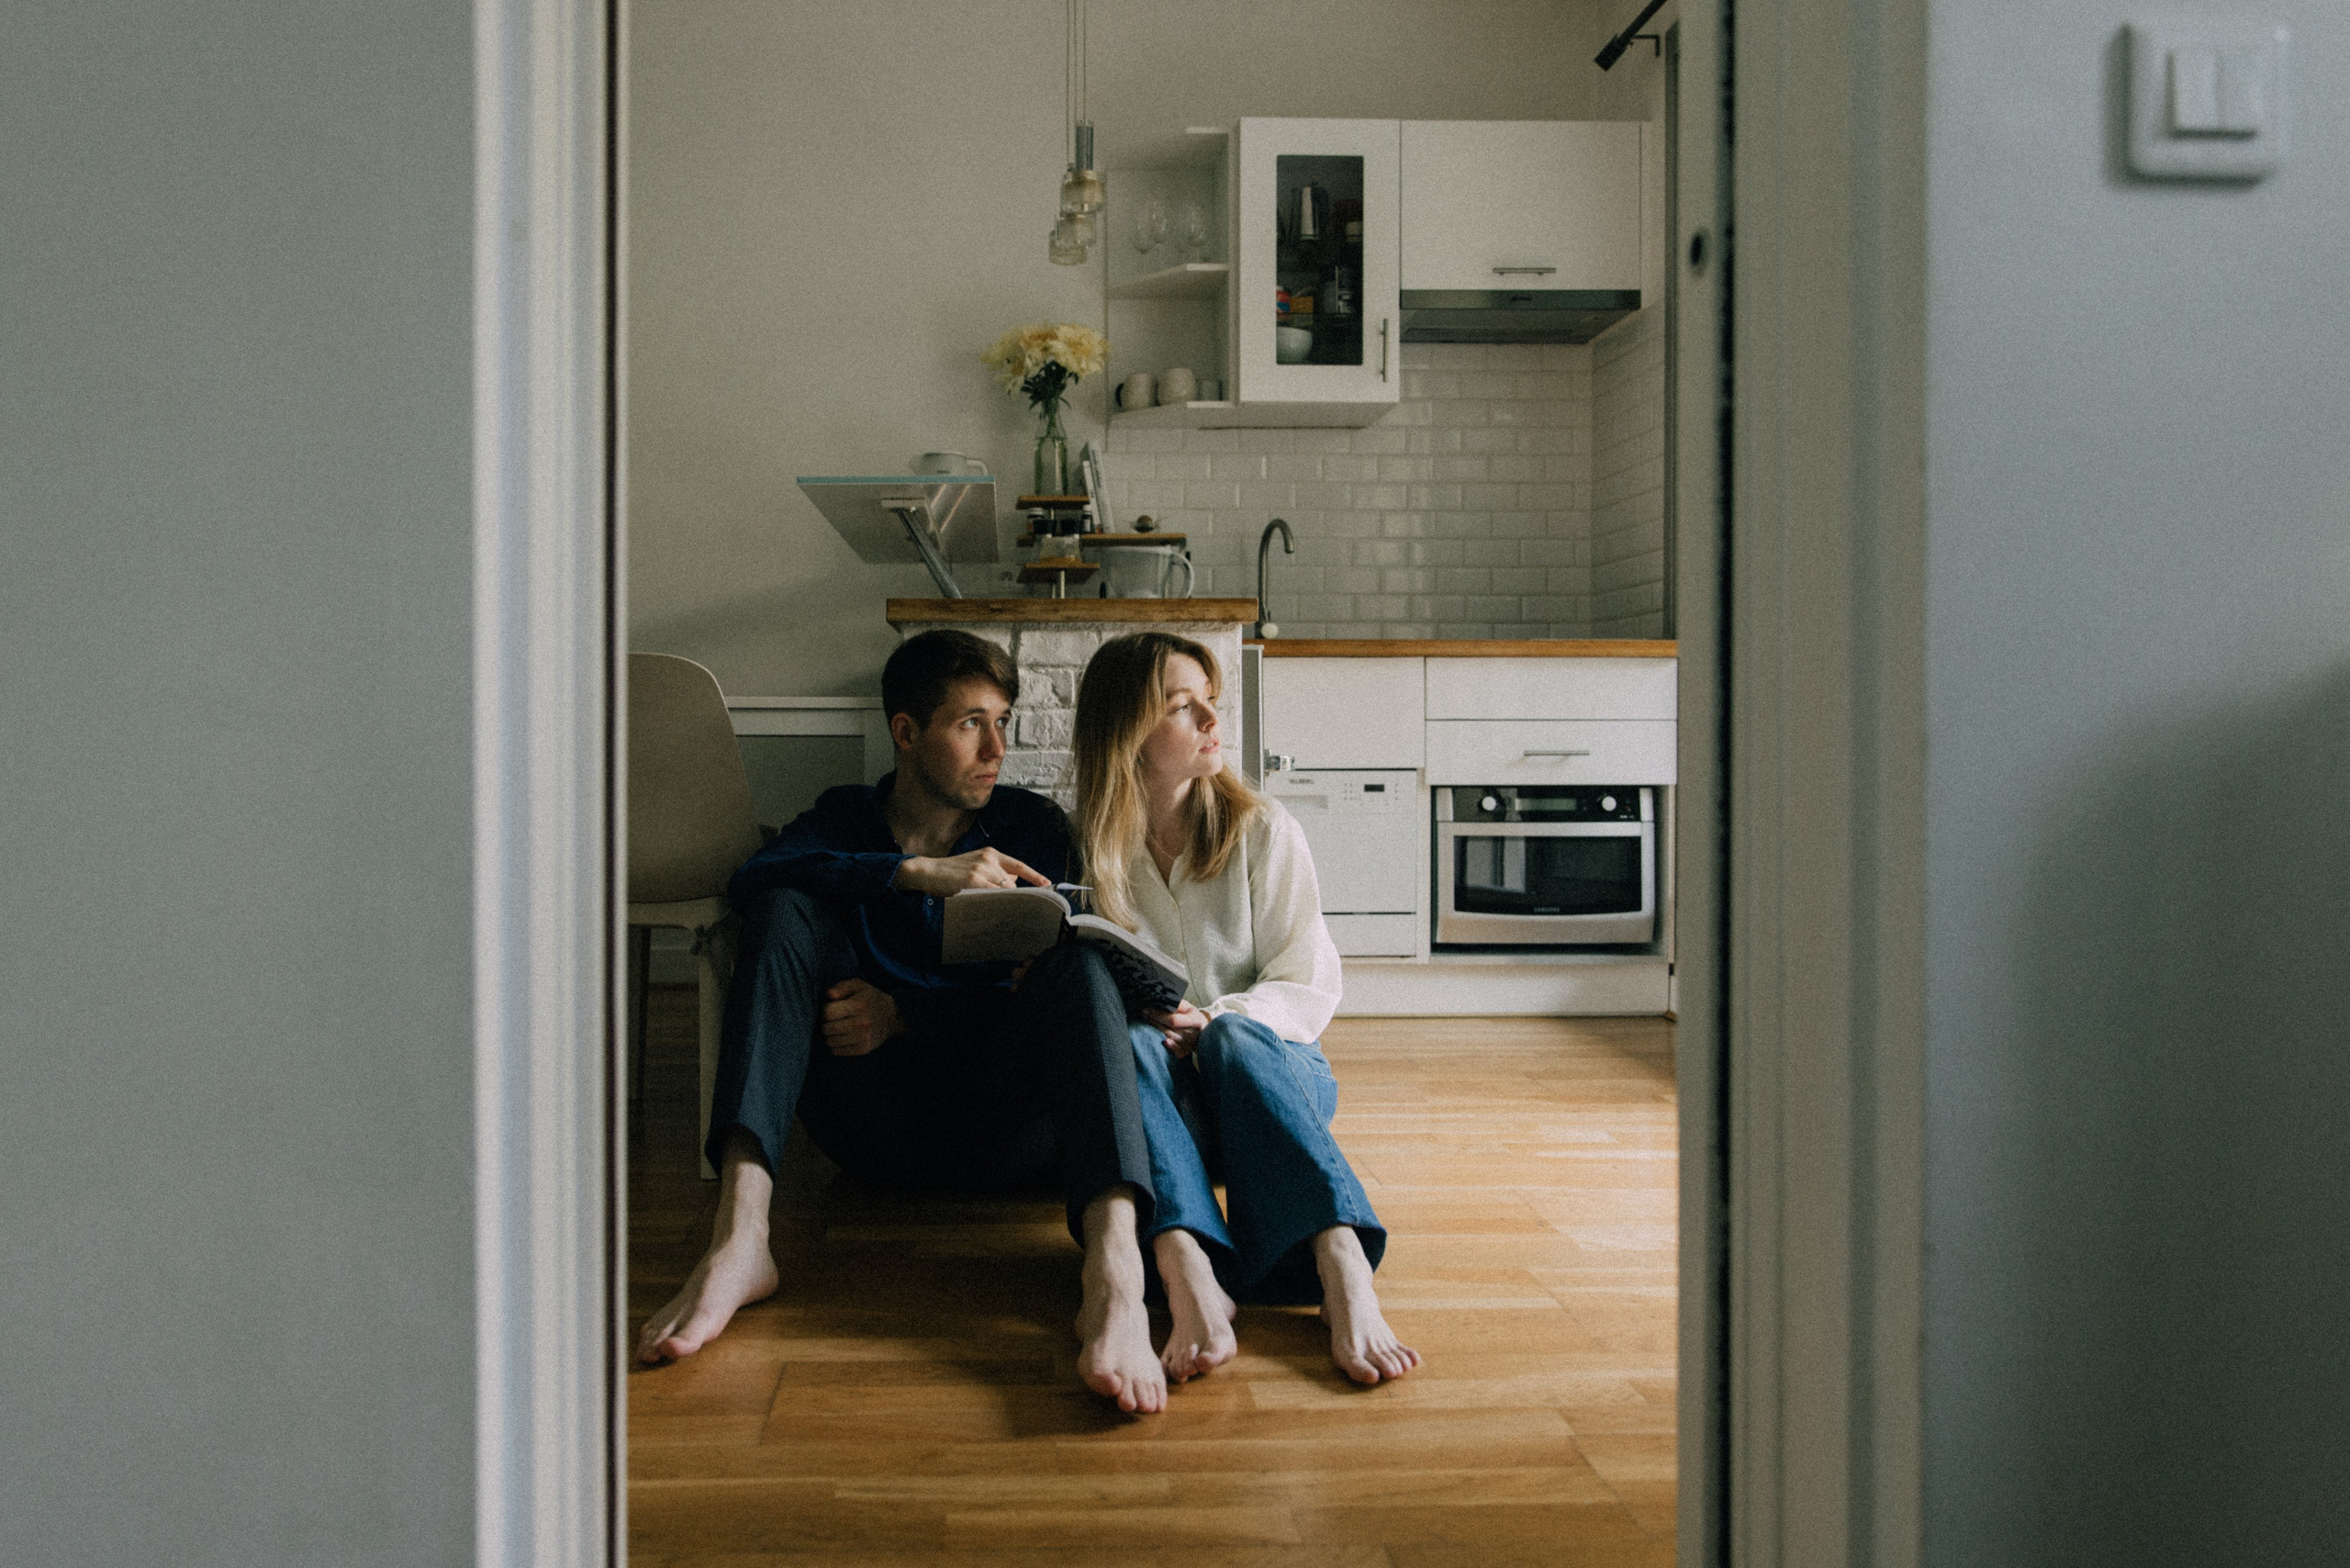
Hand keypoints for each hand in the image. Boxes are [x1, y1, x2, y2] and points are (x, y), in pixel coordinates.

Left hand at [821, 978, 900, 1055]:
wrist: (891, 1016)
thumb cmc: (870, 999)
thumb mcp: (858, 985)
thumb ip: (842, 987)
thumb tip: (829, 994)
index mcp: (858, 1005)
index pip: (828, 1013)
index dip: (826, 1011)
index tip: (832, 1010)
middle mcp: (861, 1022)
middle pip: (827, 1029)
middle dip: (826, 1024)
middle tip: (833, 1021)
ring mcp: (863, 1037)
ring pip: (831, 1041)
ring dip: (830, 1036)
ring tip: (837, 1030)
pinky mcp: (863, 1049)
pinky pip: (838, 1051)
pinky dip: (836, 1046)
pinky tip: (842, 1038)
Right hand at [893, 847, 1051, 896]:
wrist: (928, 871)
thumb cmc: (951, 873)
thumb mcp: (975, 867)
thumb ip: (994, 873)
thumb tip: (1014, 882)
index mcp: (991, 853)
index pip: (1018, 865)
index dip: (1034, 875)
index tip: (1047, 884)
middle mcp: (989, 858)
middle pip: (1012, 883)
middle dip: (1014, 896)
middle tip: (1014, 909)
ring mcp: (981, 868)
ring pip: (1004, 890)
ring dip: (1004, 902)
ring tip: (996, 910)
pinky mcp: (973, 880)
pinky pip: (992, 894)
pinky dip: (996, 902)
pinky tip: (992, 909)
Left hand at [1144, 1001, 1210, 1057]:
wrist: (1207, 1033)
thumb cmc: (1194, 1018)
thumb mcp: (1189, 1008)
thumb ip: (1178, 1004)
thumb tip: (1161, 999)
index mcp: (1195, 1020)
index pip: (1173, 1020)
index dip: (1158, 1015)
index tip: (1146, 1009)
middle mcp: (1193, 1034)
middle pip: (1168, 1030)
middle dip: (1153, 1021)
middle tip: (1143, 1013)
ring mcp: (1189, 1045)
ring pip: (1169, 1038)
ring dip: (1155, 1031)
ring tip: (1145, 1021)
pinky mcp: (1186, 1052)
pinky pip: (1174, 1051)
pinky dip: (1168, 1046)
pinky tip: (1161, 1041)